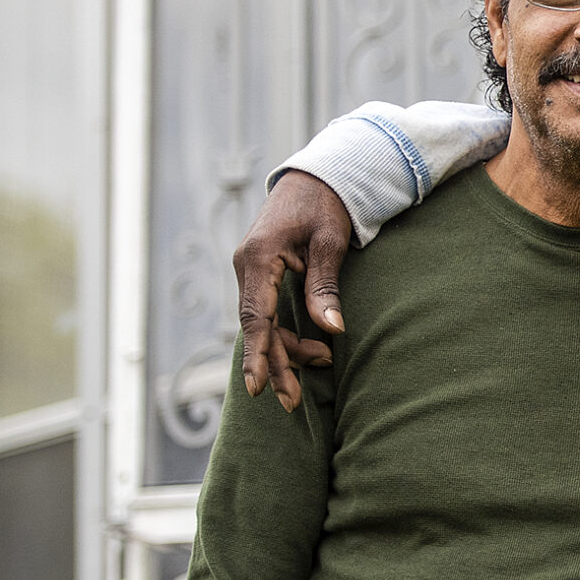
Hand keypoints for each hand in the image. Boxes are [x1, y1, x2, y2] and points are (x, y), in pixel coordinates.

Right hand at [234, 173, 352, 411]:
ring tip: (322, 366)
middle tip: (291, 403)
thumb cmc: (326, 204)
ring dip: (286, 351)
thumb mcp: (331, 242)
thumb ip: (326, 286)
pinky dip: (287, 334)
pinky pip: (269, 313)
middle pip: (256, 327)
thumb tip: (332, 330)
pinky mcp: (263, 275)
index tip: (257, 387)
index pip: (255, 315)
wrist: (316, 177)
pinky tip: (312, 351)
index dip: (258, 353)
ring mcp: (252, 272)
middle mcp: (247, 267)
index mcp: (258, 258)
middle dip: (273, 365)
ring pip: (263, 324)